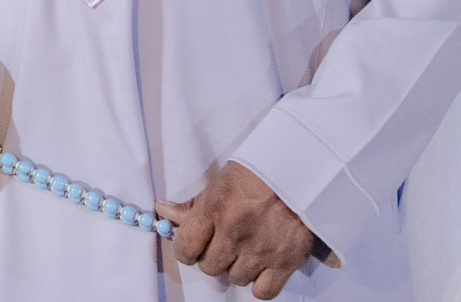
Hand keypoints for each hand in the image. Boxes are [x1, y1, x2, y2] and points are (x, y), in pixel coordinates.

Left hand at [157, 161, 314, 299]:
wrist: (298, 170)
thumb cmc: (254, 173)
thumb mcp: (218, 184)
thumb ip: (191, 205)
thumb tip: (162, 212)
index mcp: (214, 211)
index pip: (185, 248)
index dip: (185, 250)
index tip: (191, 246)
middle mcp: (235, 235)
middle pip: (210, 266)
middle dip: (212, 256)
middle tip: (221, 244)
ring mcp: (262, 251)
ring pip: (235, 278)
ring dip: (236, 268)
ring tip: (244, 250)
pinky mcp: (287, 261)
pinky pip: (264, 291)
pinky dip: (259, 284)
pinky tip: (259, 267)